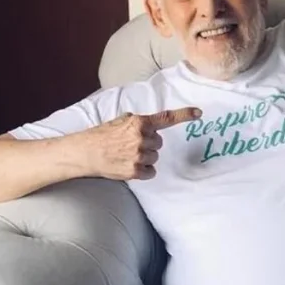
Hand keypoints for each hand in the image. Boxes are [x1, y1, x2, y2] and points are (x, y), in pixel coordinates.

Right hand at [78, 107, 201, 180]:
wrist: (85, 152)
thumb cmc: (102, 135)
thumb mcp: (120, 120)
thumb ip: (138, 122)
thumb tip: (150, 125)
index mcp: (139, 123)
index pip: (166, 118)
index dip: (184, 115)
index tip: (198, 113)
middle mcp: (141, 138)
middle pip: (159, 143)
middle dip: (148, 144)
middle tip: (131, 145)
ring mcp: (139, 155)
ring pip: (155, 157)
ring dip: (145, 157)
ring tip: (127, 155)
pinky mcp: (135, 171)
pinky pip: (150, 172)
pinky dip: (143, 171)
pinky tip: (129, 166)